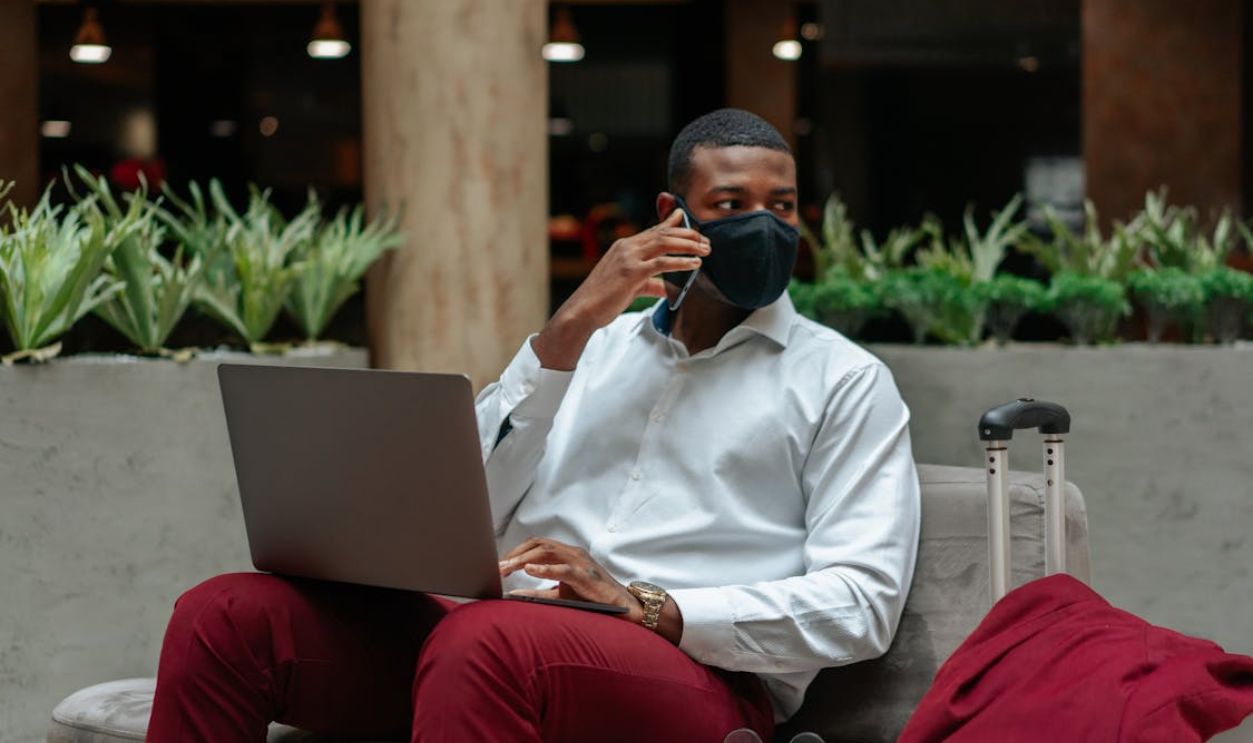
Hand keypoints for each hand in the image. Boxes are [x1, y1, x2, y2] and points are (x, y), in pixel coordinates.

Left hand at [499, 537, 644, 624]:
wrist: (623, 608)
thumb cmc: (593, 599)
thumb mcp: (561, 594)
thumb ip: (538, 593)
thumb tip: (512, 595)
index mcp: (567, 554)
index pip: (537, 545)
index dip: (516, 552)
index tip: (499, 565)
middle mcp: (573, 553)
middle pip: (538, 544)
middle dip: (515, 554)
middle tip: (498, 567)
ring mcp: (580, 561)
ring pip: (547, 551)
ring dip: (523, 559)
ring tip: (507, 569)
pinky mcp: (586, 575)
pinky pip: (563, 568)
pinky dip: (544, 569)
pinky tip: (529, 571)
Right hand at [532, 208, 708, 369]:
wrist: (582, 310)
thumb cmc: (604, 300)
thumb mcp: (632, 288)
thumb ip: (652, 284)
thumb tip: (669, 288)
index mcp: (624, 247)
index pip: (653, 230)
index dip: (671, 223)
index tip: (685, 217)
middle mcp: (626, 247)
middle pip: (663, 233)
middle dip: (687, 234)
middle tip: (705, 240)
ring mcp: (628, 258)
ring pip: (664, 243)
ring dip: (688, 245)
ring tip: (705, 249)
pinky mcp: (631, 272)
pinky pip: (661, 263)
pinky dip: (680, 262)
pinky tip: (694, 264)